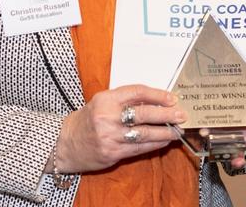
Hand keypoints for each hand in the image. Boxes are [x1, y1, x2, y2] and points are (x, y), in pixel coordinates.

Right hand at [54, 84, 185, 172]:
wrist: (65, 143)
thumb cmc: (88, 120)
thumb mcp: (103, 102)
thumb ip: (126, 100)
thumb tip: (156, 100)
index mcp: (106, 99)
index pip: (137, 92)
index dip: (158, 95)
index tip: (172, 98)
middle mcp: (107, 117)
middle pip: (143, 114)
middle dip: (166, 114)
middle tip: (180, 115)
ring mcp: (110, 136)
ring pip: (144, 133)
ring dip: (164, 132)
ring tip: (177, 130)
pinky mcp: (112, 153)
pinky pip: (139, 148)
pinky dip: (154, 145)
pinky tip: (164, 141)